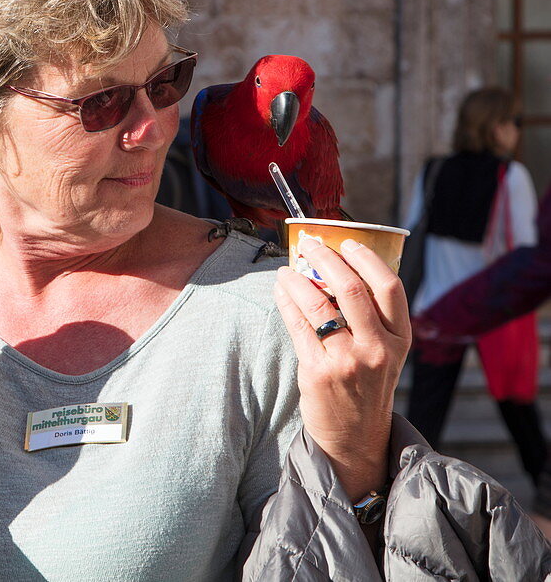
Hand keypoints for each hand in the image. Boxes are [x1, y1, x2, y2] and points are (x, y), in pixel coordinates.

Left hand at [273, 237, 411, 500]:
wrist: (354, 437)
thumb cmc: (366, 386)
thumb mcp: (383, 353)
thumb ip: (370, 318)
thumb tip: (336, 270)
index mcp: (398, 339)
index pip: (389, 287)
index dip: (367, 258)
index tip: (347, 242)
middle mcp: (377, 349)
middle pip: (351, 290)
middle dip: (326, 260)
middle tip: (309, 244)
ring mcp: (347, 361)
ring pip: (318, 305)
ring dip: (297, 280)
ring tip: (286, 269)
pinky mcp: (318, 372)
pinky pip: (297, 327)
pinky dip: (286, 302)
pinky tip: (280, 291)